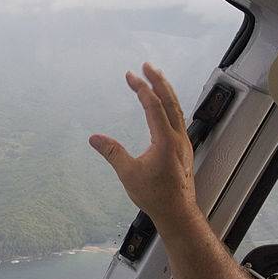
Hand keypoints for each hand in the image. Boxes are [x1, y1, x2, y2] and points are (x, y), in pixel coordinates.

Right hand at [89, 63, 198, 233]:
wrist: (177, 212)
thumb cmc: (155, 195)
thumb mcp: (128, 173)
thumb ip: (112, 152)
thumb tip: (94, 138)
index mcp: (166, 140)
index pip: (154, 106)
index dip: (141, 88)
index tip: (130, 75)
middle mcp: (178, 137)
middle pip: (170, 101)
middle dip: (158, 81)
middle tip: (147, 66)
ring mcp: (183, 143)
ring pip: (176, 109)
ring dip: (166, 91)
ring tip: (156, 78)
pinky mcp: (183, 149)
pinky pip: (177, 119)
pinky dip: (169, 106)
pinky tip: (164, 106)